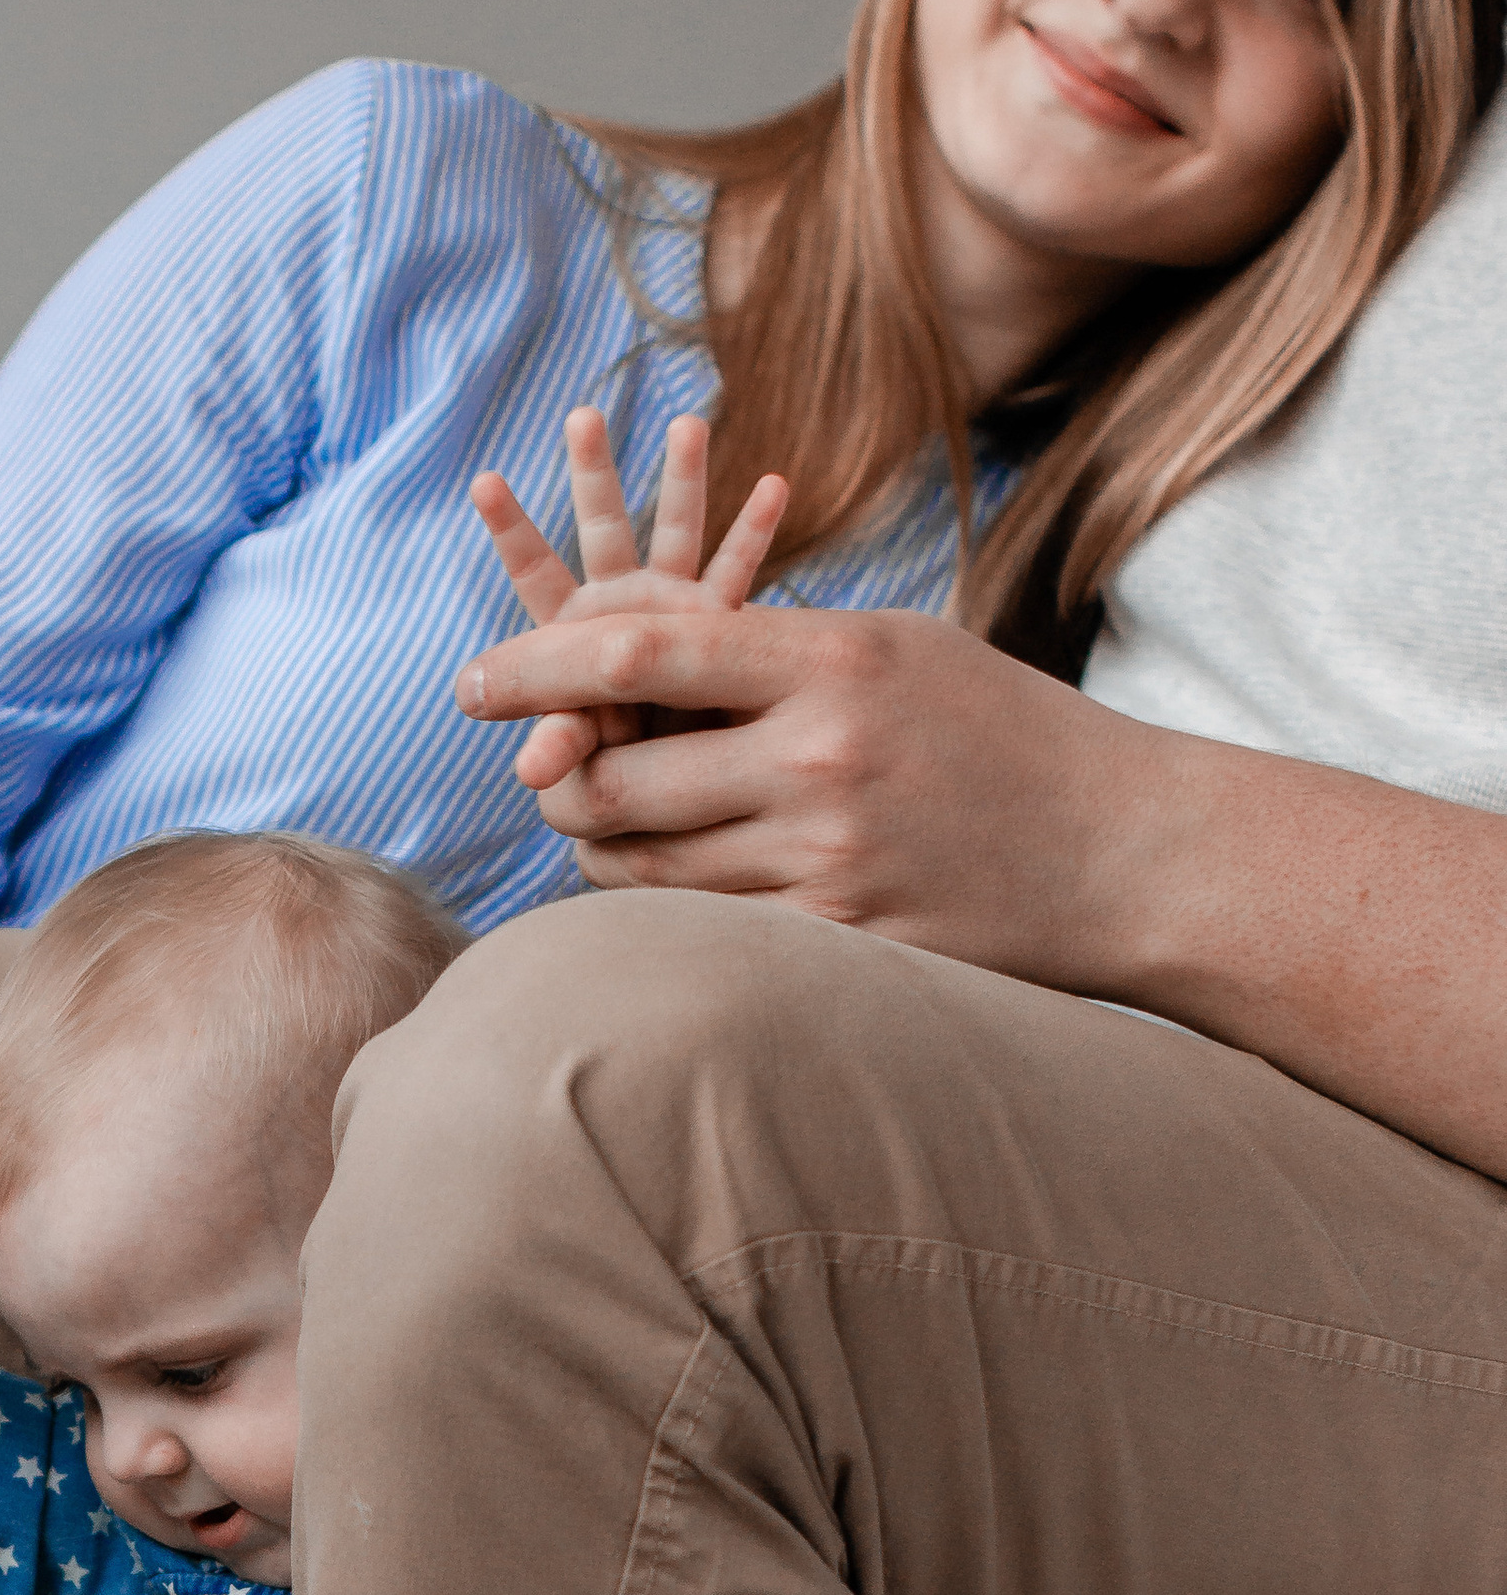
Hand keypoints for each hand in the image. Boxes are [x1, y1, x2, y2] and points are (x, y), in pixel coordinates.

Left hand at [451, 599, 1139, 989]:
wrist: (1126, 852)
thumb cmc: (998, 732)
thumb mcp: (892, 648)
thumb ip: (761, 652)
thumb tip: (611, 656)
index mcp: (830, 661)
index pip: (635, 652)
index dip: (532, 666)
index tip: (469, 681)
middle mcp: (820, 761)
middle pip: (611, 778)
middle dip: (555, 779)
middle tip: (542, 774)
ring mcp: (829, 864)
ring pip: (639, 868)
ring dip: (601, 849)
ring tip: (607, 823)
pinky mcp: (841, 945)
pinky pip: (699, 932)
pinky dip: (663, 911)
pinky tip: (672, 890)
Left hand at [470, 408, 787, 825]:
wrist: (674, 778)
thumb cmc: (617, 764)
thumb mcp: (589, 748)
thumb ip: (564, 742)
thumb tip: (533, 768)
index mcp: (574, 627)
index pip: (537, 572)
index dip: (512, 531)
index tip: (484, 481)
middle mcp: (621, 603)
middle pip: (602, 527)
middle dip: (592, 473)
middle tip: (581, 414)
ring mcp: (673, 605)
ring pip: (678, 530)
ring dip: (682, 478)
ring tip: (688, 423)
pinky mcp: (721, 621)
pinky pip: (739, 571)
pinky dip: (754, 529)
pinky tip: (774, 483)